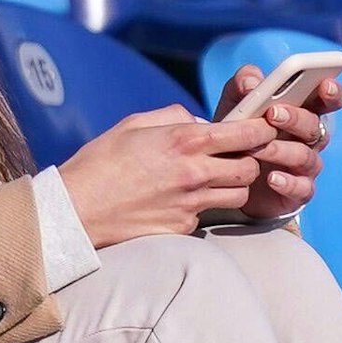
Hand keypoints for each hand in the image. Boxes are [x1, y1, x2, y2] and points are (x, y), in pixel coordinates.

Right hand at [59, 104, 278, 247]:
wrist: (76, 210)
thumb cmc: (100, 163)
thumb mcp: (133, 124)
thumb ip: (172, 117)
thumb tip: (198, 121)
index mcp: (184, 141)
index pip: (245, 133)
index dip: (262, 128)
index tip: (265, 126)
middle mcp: (194, 173)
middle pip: (251, 167)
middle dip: (251, 159)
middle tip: (239, 155)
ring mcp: (191, 203)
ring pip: (239, 194)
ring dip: (234, 185)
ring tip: (215, 178)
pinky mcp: (183, 226)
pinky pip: (209, 213)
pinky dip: (205, 204)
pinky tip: (184, 198)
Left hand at [212, 64, 341, 217]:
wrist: (228, 174)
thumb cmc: (240, 131)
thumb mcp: (235, 102)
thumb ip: (242, 84)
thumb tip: (251, 84)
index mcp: (302, 111)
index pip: (328, 99)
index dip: (332, 92)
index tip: (325, 84)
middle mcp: (309, 138)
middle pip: (314, 126)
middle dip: (295, 118)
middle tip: (272, 113)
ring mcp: (305, 166)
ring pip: (304, 156)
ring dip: (280, 150)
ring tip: (256, 148)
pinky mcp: (298, 191)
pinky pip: (301, 188)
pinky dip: (287, 182)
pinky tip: (271, 178)